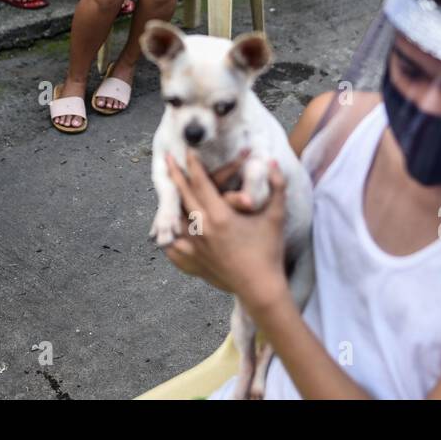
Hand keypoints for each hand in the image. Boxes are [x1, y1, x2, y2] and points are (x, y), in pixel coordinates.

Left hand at [161, 150, 288, 305]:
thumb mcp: (275, 216)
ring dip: (170, 202)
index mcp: (220, 216)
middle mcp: (202, 229)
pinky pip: (173, 243)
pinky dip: (168, 233)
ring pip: (175, 218)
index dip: (193, 165)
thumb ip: (277, 186)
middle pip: (183, 196)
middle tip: (168, 160)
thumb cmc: (269, 250)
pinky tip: (164, 228)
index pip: (201, 183)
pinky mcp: (193, 260)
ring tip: (164, 190)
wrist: (260, 288)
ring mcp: (195, 246)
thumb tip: (275, 161)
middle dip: (175, 176)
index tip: (187, 151)